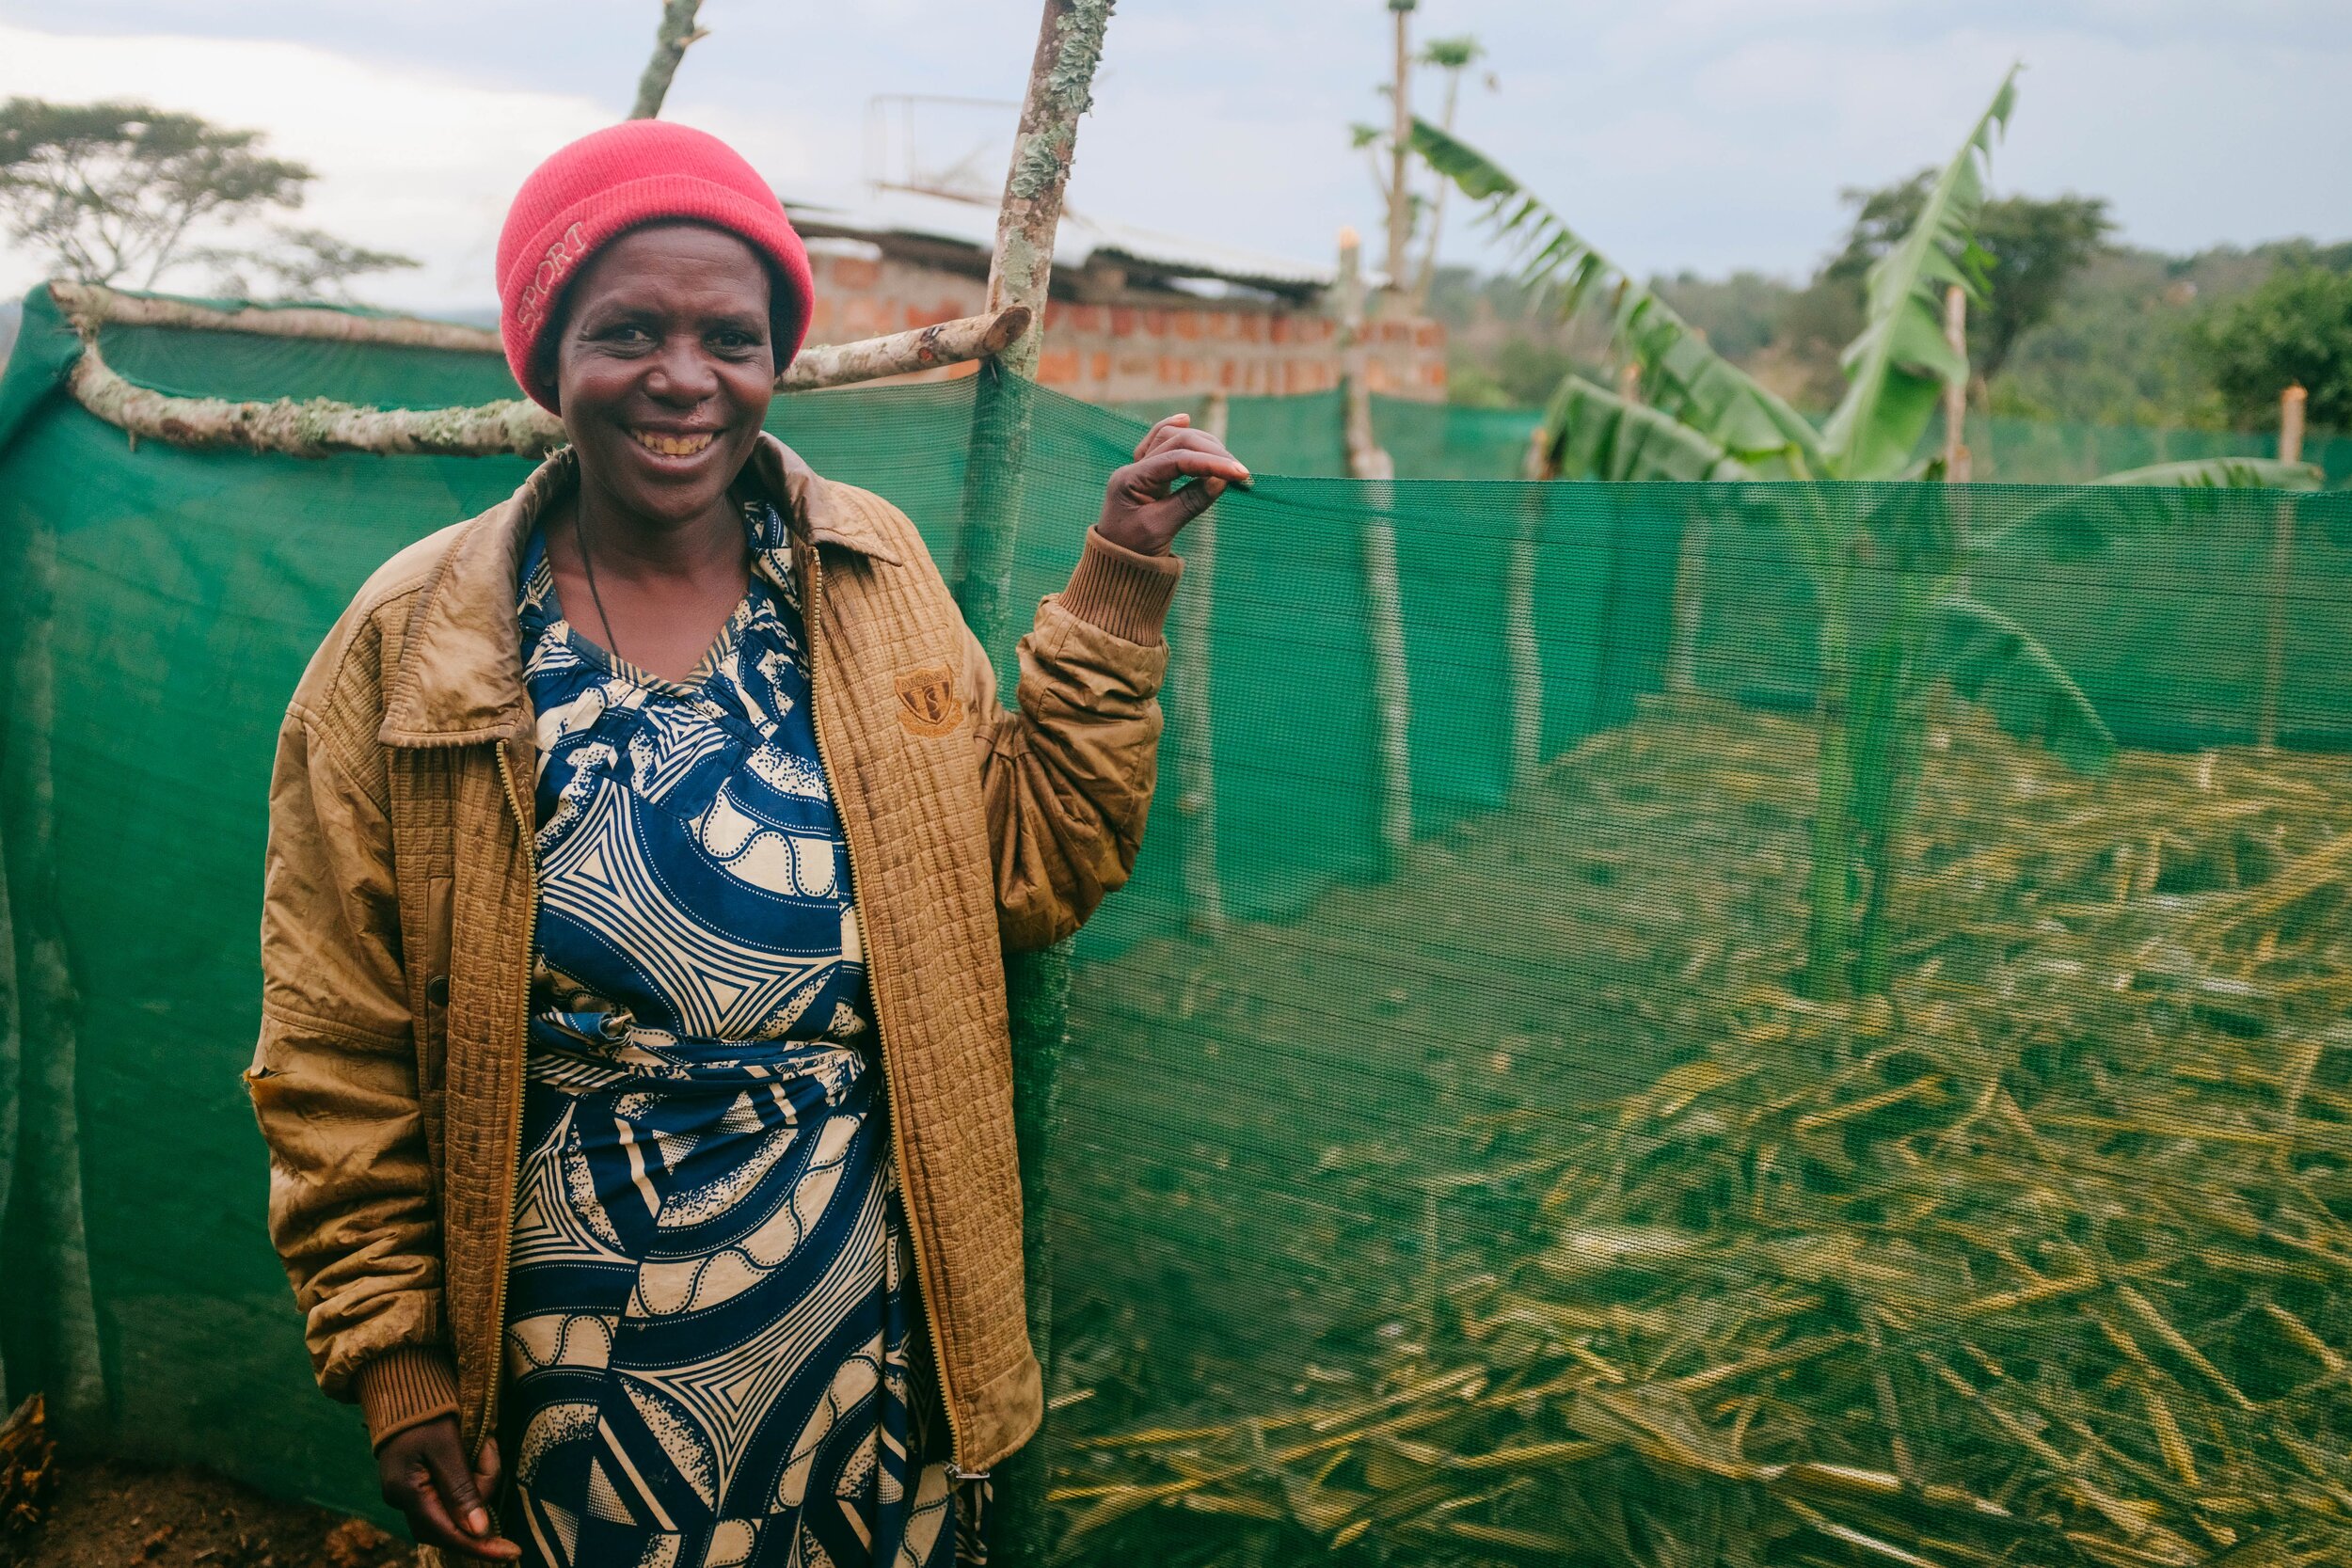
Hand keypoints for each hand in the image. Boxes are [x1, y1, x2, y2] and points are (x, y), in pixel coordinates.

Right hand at [377, 1420, 518, 1560]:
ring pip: (457, 1505)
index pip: (448, 1533)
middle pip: (454, 1521)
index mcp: (407, 1492)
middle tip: (489, 1450)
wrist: (402, 1383)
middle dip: (483, 1492)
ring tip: (483, 1440)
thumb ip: (461, 1490)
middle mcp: (404, 1499)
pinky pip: (453, 1490)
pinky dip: (472, 1474)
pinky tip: (478, 1446)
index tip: (512, 1553)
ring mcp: (410, 1491)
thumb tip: (479, 1531)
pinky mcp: (420, 1481)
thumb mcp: (447, 1446)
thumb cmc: (426, 1410)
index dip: (481, 1546)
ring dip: (479, 1477)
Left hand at [1096, 413, 1250, 556]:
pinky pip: (1161, 444)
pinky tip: (1187, 419)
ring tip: (1228, 461)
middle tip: (1240, 471)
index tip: (1240, 473)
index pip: (1176, 459)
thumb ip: (1190, 501)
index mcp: (1130, 479)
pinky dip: (1176, 432)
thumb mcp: (1162, 529)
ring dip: (1202, 444)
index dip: (1211, 463)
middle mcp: (1132, 468)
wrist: (1115, 566)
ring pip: (1171, 439)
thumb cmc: (1133, 552)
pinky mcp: (1148, 475)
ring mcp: (1138, 468)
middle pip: (1176, 442)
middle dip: (1211, 452)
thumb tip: (1221, 479)